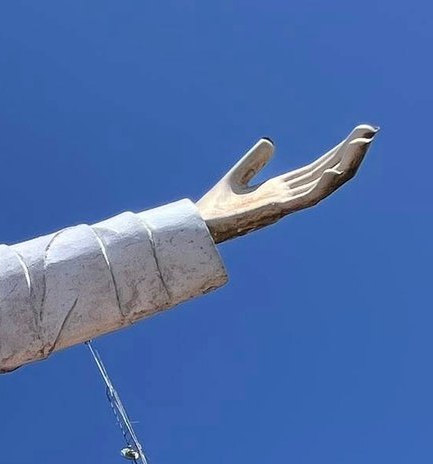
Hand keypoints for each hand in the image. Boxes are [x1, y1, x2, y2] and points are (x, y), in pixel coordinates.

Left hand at [196, 125, 375, 241]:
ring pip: (325, 185)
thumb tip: (269, 142)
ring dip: (346, 164)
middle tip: (371, 131)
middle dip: (350, 153)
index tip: (359, 133)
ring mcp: (283, 206)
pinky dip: (322, 186)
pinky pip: (305, 200)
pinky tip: (333, 169)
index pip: (317, 168)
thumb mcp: (237, 177)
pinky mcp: (274, 211)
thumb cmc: (213, 209)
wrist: (197, 227)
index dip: (338, 152)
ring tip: (363, 142)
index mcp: (281, 189)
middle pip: (328, 173)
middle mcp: (287, 198)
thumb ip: (254, 161)